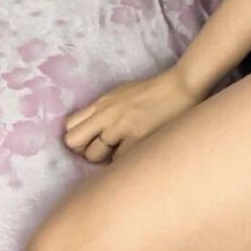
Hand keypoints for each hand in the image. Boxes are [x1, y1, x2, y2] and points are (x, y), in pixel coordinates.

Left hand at [62, 68, 198, 163]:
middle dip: (85, 149)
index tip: (90, 142)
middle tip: (103, 150)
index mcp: (103, 103)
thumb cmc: (152, 93)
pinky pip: (117, 162)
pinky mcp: (137, 140)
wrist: (181, 88)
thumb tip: (86, 132)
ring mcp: (121, 127)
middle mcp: (107, 114)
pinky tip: (135, 155)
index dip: (78, 138)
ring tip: (123, 152)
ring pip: (93, 156)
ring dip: (105, 158)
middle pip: (73, 141)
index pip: (70, 126)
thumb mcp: (120, 94)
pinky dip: (124, 162)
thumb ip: (102, 111)